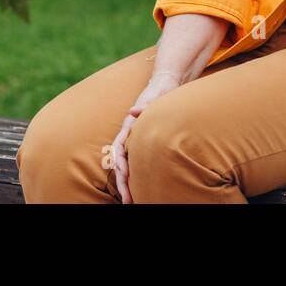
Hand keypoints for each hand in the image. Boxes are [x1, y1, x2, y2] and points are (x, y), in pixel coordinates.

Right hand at [110, 71, 183, 203]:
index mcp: (128, 126)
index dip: (121, 164)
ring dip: (126, 183)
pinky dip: (133, 177)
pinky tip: (137, 188)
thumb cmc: (160, 92)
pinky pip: (133, 163)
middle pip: (120, 163)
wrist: (166, 85)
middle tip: (128, 200)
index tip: (125, 177)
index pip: (119, 149)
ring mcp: (134, 140)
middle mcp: (128, 135)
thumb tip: (131, 110)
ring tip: (130, 200)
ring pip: (125, 165)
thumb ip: (144, 105)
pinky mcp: (141, 143)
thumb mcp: (154, 97)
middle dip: (122, 182)